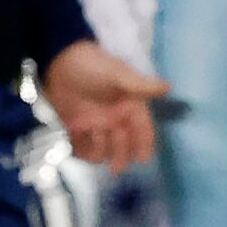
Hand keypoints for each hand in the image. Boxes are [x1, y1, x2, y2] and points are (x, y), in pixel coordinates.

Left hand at [41, 39, 169, 173]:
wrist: (58, 58)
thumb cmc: (92, 64)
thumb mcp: (117, 74)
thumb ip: (140, 85)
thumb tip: (168, 88)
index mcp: (129, 106)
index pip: (142, 129)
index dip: (144, 144)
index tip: (143, 159)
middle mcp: (113, 117)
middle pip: (122, 142)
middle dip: (121, 155)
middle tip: (116, 168)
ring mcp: (93, 122)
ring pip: (101, 146)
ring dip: (100, 152)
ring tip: (96, 154)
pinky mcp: (74, 125)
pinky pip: (79, 144)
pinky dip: (79, 150)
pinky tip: (78, 152)